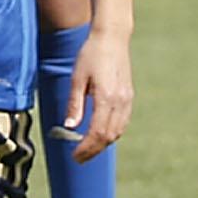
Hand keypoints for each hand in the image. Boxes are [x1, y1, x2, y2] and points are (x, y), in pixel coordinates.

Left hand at [62, 27, 133, 158]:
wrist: (112, 38)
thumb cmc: (90, 55)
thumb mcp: (77, 78)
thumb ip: (74, 104)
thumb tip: (69, 126)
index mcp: (106, 97)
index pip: (97, 132)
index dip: (86, 147)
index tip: (74, 156)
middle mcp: (120, 102)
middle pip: (109, 136)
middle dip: (93, 150)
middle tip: (78, 158)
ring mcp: (127, 100)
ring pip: (118, 131)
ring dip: (103, 143)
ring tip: (87, 149)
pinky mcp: (129, 97)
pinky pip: (122, 122)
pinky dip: (112, 133)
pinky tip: (100, 134)